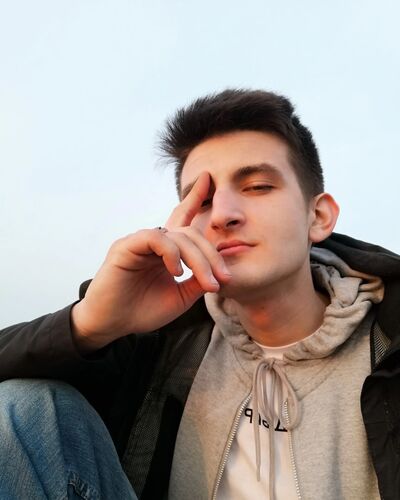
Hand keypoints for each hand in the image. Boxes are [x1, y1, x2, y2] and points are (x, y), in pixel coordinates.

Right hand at [71, 172, 230, 350]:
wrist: (112, 325)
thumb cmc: (142, 311)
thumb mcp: (180, 297)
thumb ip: (197, 281)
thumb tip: (218, 271)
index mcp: (166, 251)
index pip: (182, 218)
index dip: (194, 198)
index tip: (208, 177)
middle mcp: (154, 242)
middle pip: (190, 233)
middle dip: (211, 255)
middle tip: (223, 279)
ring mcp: (139, 242)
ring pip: (177, 236)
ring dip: (198, 259)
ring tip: (207, 283)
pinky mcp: (125, 247)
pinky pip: (155, 238)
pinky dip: (171, 253)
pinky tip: (176, 271)